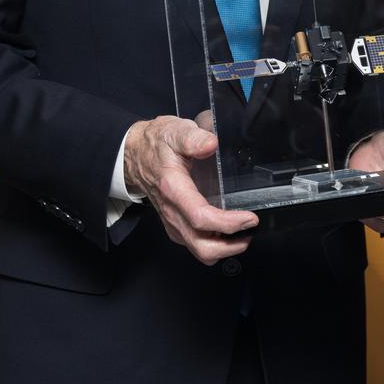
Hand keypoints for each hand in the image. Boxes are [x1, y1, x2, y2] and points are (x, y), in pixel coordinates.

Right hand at [123, 115, 257, 263]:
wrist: (134, 154)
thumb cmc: (156, 144)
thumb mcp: (174, 132)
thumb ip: (193, 137)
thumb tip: (211, 144)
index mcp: (173, 189)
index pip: (201, 217)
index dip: (228, 223)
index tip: (249, 218)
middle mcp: (172, 211)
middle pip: (202, 246)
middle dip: (230, 246)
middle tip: (250, 230)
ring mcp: (172, 221)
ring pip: (199, 251)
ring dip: (224, 249)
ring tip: (243, 234)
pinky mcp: (175, 225)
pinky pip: (194, 244)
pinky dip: (215, 245)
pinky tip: (227, 232)